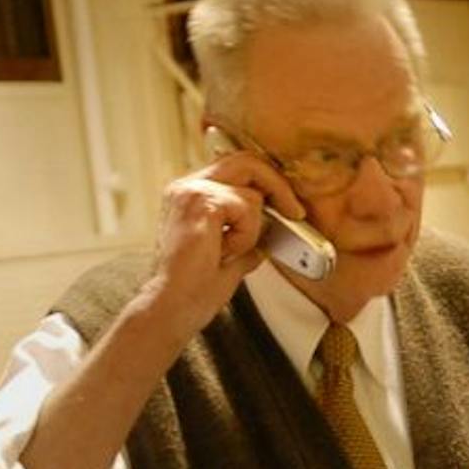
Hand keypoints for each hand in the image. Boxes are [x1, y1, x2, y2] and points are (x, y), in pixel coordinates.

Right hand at [136, 153, 306, 338]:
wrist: (173, 307)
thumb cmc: (194, 289)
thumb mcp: (231, 258)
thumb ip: (248, 239)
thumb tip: (272, 233)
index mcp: (190, 195)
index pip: (237, 168)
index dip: (267, 182)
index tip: (289, 208)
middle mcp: (186, 186)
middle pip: (246, 161)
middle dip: (278, 186)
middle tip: (295, 212)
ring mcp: (190, 191)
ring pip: (251, 191)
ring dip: (252, 228)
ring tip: (228, 252)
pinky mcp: (200, 202)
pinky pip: (247, 207)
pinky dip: (245, 235)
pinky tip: (223, 251)